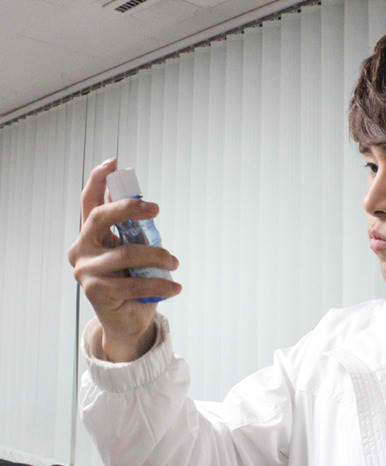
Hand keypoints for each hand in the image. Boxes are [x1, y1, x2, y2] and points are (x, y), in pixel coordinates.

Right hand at [67, 158, 181, 360]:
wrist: (127, 321)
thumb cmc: (133, 281)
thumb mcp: (133, 251)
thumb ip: (133, 231)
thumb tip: (145, 206)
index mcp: (90, 236)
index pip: (89, 203)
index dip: (98, 180)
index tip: (114, 162)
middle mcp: (81, 249)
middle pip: (101, 217)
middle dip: (129, 207)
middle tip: (155, 209)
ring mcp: (85, 271)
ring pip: (127, 253)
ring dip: (158, 256)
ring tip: (174, 263)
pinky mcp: (97, 292)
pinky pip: (135, 283)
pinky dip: (161, 284)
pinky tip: (175, 287)